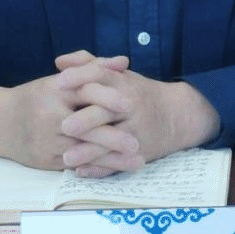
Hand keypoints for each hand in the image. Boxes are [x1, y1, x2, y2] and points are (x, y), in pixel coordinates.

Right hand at [0, 51, 138, 171]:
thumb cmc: (37, 97)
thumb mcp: (61, 79)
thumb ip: (92, 69)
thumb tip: (124, 61)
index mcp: (54, 90)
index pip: (85, 91)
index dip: (109, 97)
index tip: (132, 103)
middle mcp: (50, 115)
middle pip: (85, 126)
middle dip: (112, 137)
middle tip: (137, 142)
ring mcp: (47, 140)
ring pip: (83, 151)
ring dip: (111, 159)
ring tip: (137, 161)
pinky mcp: (46, 160)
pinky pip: (75, 165)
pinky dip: (97, 168)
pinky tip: (116, 171)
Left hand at [55, 56, 219, 175]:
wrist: (176, 114)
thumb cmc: (138, 92)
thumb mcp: (118, 74)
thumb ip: (88, 65)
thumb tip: (59, 61)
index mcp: (122, 82)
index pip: (99, 75)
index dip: (79, 77)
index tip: (57, 84)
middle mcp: (130, 104)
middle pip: (105, 110)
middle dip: (85, 119)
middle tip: (63, 126)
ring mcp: (137, 129)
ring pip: (111, 141)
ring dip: (89, 151)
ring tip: (66, 158)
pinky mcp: (141, 151)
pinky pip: (118, 161)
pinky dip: (100, 168)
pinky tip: (81, 171)